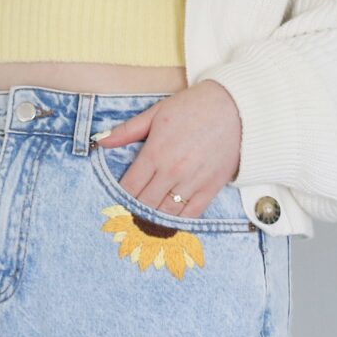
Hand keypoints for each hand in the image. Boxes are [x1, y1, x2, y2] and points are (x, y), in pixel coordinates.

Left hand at [93, 80, 241, 220]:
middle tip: (123, 223)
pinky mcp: (211, 188)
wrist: (236, 107)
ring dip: (152, 223)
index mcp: (155, 152)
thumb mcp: (156, 112)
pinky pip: (191, 215)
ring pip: (166, 213)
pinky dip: (177, 224)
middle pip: (144, 204)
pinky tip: (167, 227)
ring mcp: (192, 182)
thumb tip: (101, 141)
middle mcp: (172, 171)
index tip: (113, 205)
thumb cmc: (194, 107)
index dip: (118, 199)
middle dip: (132, 214)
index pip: (129, 187)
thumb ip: (127, 130)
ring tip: (141, 229)